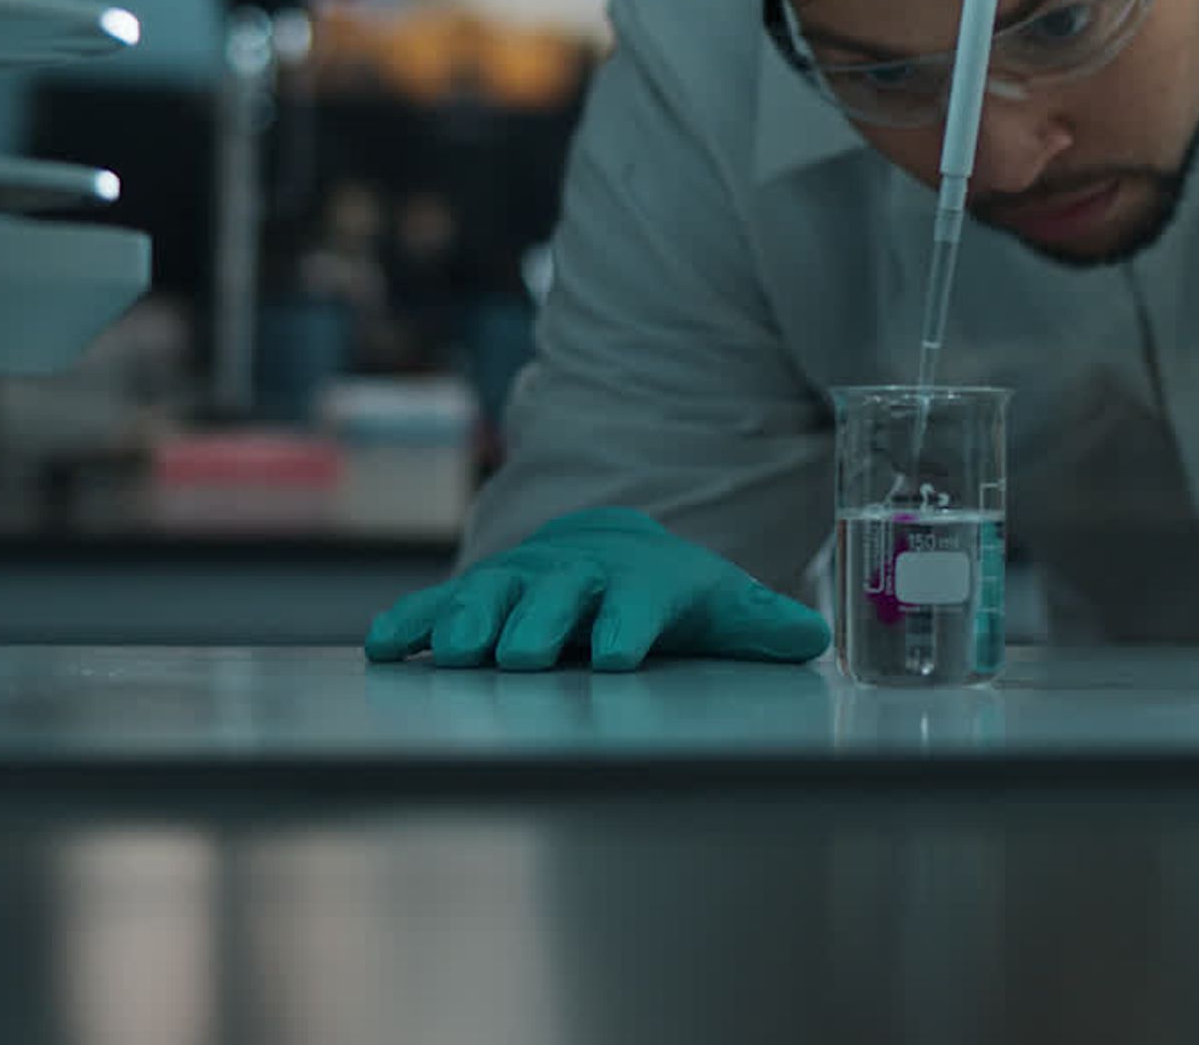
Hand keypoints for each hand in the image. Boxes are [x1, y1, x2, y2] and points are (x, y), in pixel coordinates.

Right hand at [363, 508, 830, 672]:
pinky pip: (439, 604)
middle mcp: (576, 576)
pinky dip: (411, 622)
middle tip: (520, 656)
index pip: (636, 602)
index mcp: (637, 581)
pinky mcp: (478, 594)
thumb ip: (755, 622)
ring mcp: (523, 580)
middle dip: (539, 624)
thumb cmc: (666, 589)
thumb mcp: (714, 603)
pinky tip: (385, 648)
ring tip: (455, 653)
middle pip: (557, 597)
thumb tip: (813, 635)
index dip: (626, 626)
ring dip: (472, 621)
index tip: (615, 655)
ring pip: (494, 595)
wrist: (610, 541)